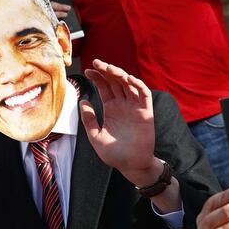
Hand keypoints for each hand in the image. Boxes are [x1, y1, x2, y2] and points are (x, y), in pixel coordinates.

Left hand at [79, 59, 157, 185]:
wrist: (131, 165)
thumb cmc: (114, 154)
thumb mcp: (96, 137)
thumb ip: (89, 120)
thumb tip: (83, 101)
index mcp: (111, 109)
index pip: (104, 87)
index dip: (97, 78)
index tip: (88, 71)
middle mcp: (123, 105)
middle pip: (115, 82)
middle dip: (106, 71)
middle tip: (97, 63)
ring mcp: (134, 107)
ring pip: (128, 84)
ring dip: (120, 74)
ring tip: (109, 69)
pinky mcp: (145, 112)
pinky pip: (144, 94)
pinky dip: (137, 85)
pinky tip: (128, 79)